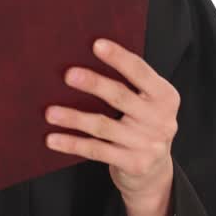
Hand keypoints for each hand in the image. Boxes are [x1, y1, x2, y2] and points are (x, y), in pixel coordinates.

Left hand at [44, 38, 179, 204]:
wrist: (155, 170)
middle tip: (68, 74)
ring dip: (74, 118)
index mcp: (165, 96)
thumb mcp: (147, 103)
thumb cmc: (142, 124)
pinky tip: (52, 138)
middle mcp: (161, 119)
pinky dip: (72, 144)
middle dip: (94, 84)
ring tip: (50, 112)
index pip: (140, 72)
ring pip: (103, 126)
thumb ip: (129, 85)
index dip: (119, 57)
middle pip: (121, 97)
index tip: (96, 44)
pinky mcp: (134, 164)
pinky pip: (96, 151)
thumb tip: (85, 61)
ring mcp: (148, 144)